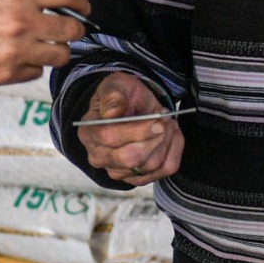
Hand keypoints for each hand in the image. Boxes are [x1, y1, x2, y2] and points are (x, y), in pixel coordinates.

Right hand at [0, 0, 90, 86]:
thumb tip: (47, 0)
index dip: (80, 1)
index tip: (81, 6)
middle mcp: (21, 21)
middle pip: (72, 28)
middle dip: (74, 28)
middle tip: (69, 29)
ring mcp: (16, 50)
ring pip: (60, 55)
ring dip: (56, 50)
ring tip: (46, 46)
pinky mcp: (7, 74)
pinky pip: (36, 72)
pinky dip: (33, 66)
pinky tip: (20, 58)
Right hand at [78, 71, 183, 186]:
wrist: (133, 108)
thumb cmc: (122, 97)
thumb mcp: (116, 84)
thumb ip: (113, 95)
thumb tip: (112, 112)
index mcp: (89, 133)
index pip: (109, 138)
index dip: (136, 131)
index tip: (157, 120)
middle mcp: (99, 157)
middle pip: (130, 158)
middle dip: (154, 137)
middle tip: (163, 119)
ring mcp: (119, 171)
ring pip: (151, 164)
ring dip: (166, 140)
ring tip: (165, 122)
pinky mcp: (139, 178)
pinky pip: (165, 168)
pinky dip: (174, 149)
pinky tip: (170, 135)